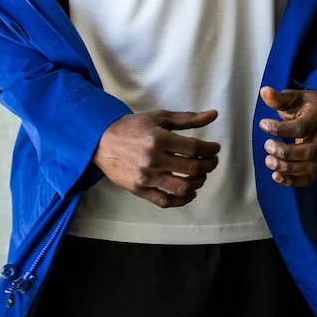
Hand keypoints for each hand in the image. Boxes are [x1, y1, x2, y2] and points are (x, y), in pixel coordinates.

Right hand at [93, 109, 220, 208]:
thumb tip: (213, 115)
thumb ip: (187, 118)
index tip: (214, 148)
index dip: (210, 150)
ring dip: (198, 183)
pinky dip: (182, 199)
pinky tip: (189, 191)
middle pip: (192, 169)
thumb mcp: (159, 117)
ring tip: (200, 175)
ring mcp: (146, 178)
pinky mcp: (140, 190)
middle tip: (211, 161)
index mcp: (159, 139)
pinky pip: (166, 201)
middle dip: (209, 165)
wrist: (101, 141)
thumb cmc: (132, 127)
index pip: (195, 148)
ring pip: (183, 188)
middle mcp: (153, 160)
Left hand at [258, 86, 316, 186]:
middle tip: (267, 145)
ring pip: (309, 167)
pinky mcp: (316, 164)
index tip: (262, 123)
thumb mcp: (293, 97)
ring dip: (287, 168)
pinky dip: (293, 181)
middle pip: (308, 151)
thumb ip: (278, 98)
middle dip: (285, 152)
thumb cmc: (304, 105)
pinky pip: (308, 178)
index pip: (301, 127)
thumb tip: (264, 91)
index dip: (280, 129)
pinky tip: (276, 176)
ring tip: (268, 161)